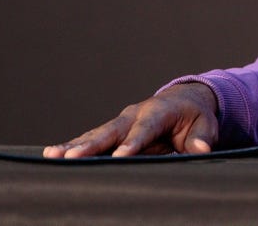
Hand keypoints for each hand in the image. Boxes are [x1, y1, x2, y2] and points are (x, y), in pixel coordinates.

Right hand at [42, 83, 218, 158]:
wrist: (185, 100)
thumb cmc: (195, 117)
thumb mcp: (206, 126)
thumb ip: (202, 139)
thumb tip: (202, 149)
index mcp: (159, 112)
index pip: (145, 129)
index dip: (133, 143)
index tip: (121, 156)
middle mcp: (135, 114)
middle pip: (112, 131)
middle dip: (91, 145)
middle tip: (71, 157)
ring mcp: (122, 121)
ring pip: (96, 134)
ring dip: (74, 146)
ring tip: (52, 156)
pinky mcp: (114, 130)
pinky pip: (92, 138)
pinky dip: (73, 146)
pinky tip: (52, 155)